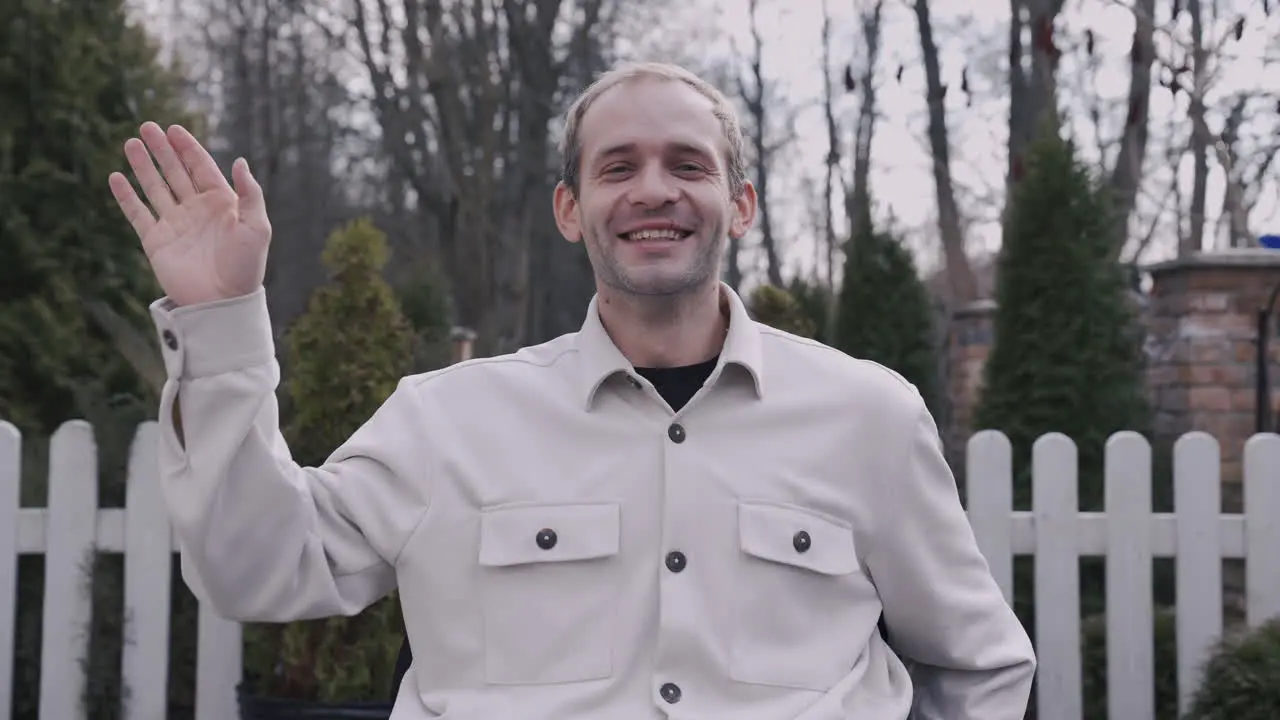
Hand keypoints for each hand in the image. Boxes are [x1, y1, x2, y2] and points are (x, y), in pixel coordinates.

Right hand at [109, 122, 270, 306]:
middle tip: (147, 126)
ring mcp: (175, 224)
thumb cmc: (245, 266)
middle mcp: (196, 210)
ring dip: (143, 166)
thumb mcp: (256, 227)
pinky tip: (116, 177)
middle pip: (176, 172)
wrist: (222, 302)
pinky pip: (138, 214)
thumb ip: (250, 193)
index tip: (173, 129)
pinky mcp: (156, 241)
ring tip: (131, 143)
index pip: (201, 167)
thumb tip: (240, 161)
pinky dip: (126, 196)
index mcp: (221, 203)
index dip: (187, 148)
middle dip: (162, 150)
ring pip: (155, 187)